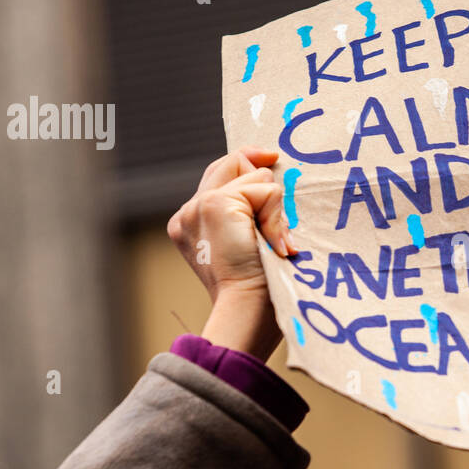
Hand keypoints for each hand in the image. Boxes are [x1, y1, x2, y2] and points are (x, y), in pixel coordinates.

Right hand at [166, 147, 292, 359]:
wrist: (247, 310)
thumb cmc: (258, 289)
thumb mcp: (250, 245)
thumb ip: (250, 215)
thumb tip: (273, 178)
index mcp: (191, 224)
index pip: (221, 174)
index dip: (248, 165)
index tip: (271, 158)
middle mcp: (188, 213)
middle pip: (231, 162)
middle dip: (263, 179)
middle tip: (280, 216)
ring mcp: (199, 206)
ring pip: (252, 175)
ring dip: (273, 208)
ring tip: (274, 243)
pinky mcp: (216, 204)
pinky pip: (264, 188)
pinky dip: (277, 215)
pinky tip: (274, 243)